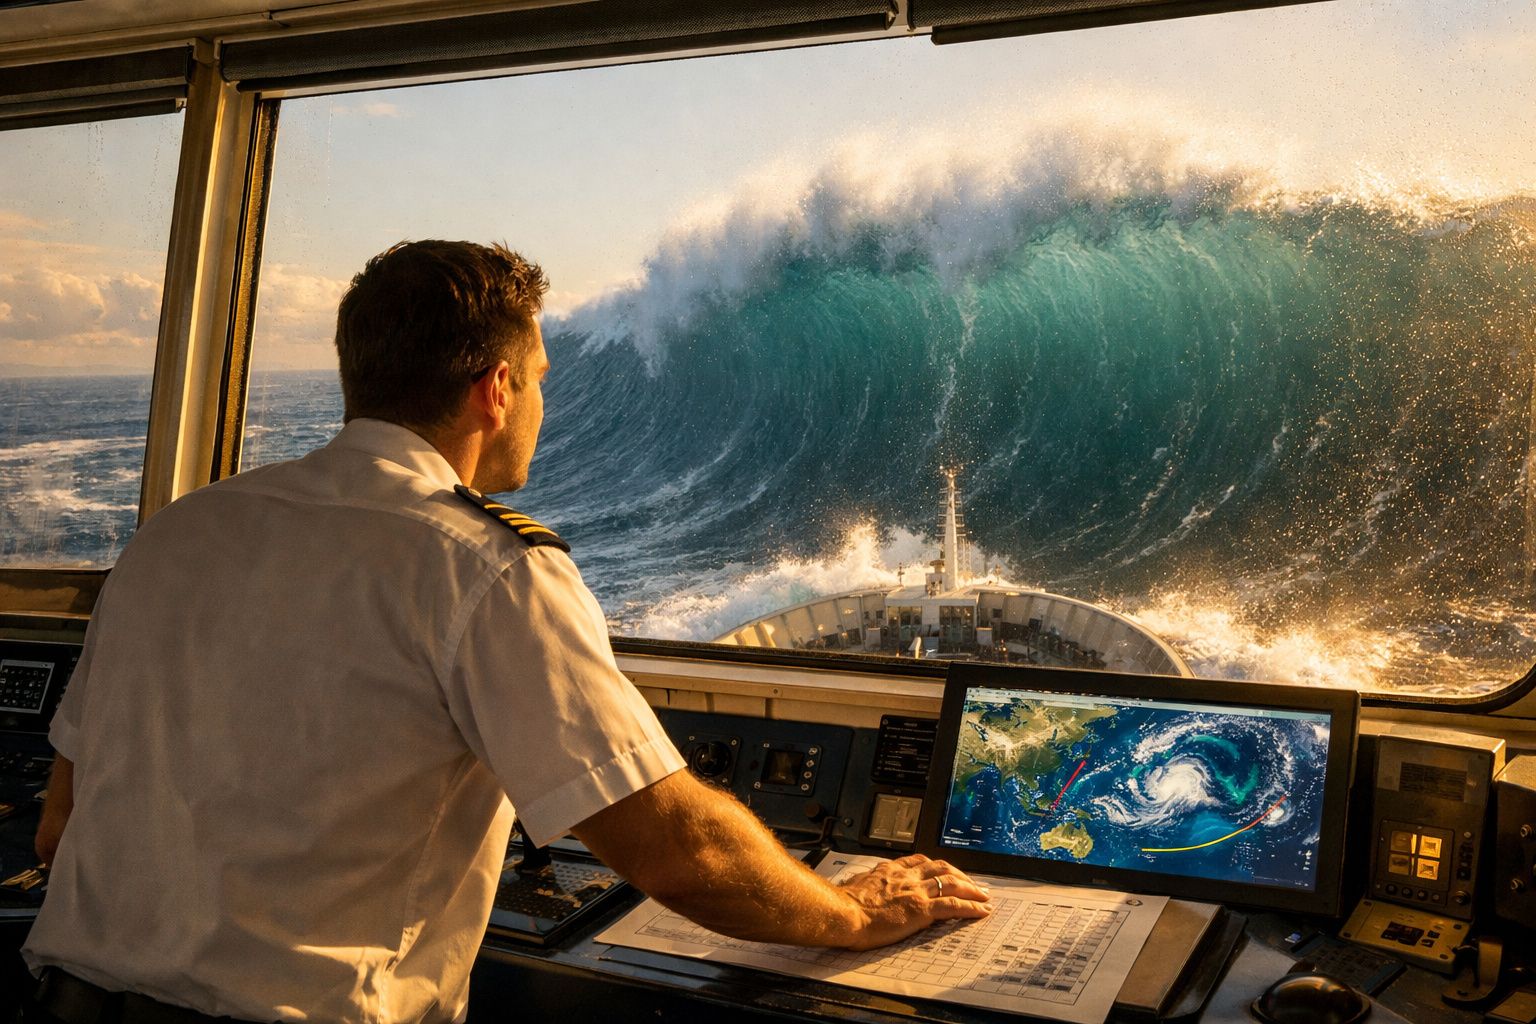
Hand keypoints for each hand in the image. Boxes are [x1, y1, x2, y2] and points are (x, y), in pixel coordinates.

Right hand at [837, 854, 990, 949]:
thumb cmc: (844, 904)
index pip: (920, 861)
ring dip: (972, 889)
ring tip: (984, 896)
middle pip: (942, 868)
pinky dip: (971, 907)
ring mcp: (915, 891)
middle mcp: (906, 876)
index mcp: (890, 869)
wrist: (843, 912)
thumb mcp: (855, 885)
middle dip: (961, 875)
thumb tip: (857, 886)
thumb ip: (864, 884)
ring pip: (952, 883)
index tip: (946, 871)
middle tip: (974, 883)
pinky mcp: (921, 909)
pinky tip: (981, 911)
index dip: (937, 866)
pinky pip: (953, 906)